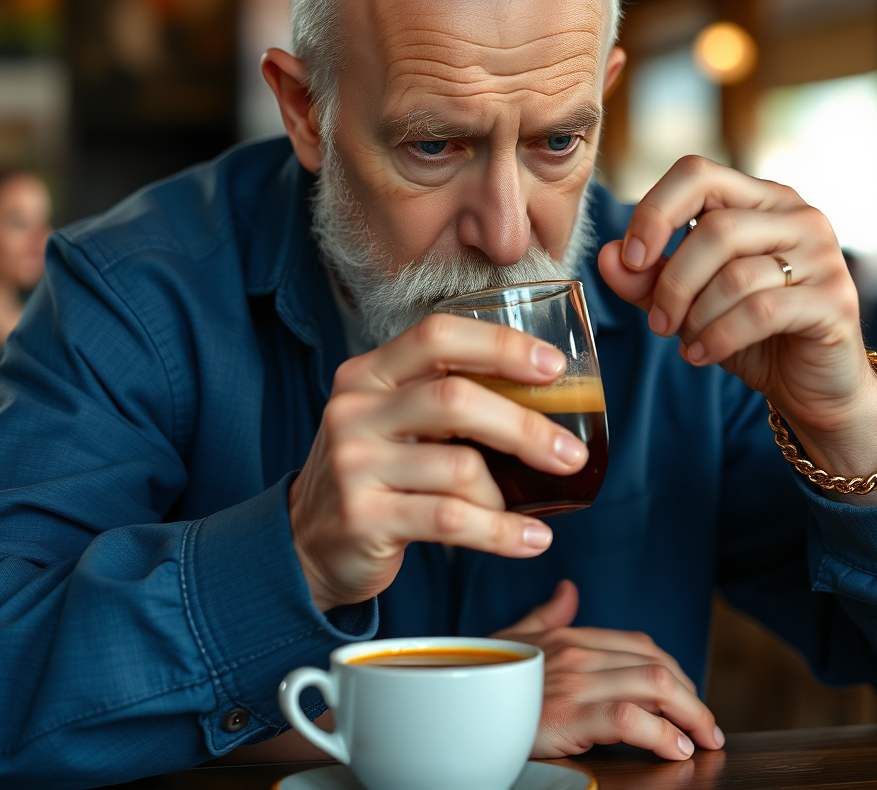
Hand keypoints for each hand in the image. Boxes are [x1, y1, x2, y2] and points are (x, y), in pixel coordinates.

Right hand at [287, 314, 590, 612]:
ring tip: (524, 510)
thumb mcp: (394, 420)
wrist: (306, 541)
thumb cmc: (375, 471)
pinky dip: (502, 533)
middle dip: (525, 426)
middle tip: (570, 454)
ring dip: (507, 495)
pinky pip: (452, 522)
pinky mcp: (363, 517)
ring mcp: (354, 463)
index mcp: (369, 372)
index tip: (554, 366)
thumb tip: (546, 397)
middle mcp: (356, 409)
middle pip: (456, 399)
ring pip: (460, 468)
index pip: (438, 336)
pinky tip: (531, 540)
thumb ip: (446, 398)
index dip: (501, 345)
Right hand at [496, 581, 723, 759]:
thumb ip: (546, 615)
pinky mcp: (571, 712)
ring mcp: (575, 679)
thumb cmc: (483, 676)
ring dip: (690, 716)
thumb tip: (569, 590)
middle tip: (706, 727)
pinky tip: (675, 750)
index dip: (674, 672)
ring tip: (701, 740)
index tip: (689, 699)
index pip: (640, 645)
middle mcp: (577, 651)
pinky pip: (632, 717)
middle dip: (692, 698)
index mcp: (569, 635)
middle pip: (657, 665)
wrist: (454, 704)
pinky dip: (663, 735)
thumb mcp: (515, 641)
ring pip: (655, 685)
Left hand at [597, 156, 876, 496]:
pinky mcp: (836, 300)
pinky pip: (762, 310)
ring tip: (686, 341)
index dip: (654, 211)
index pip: (697, 174)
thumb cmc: (746, 331)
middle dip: (673, 282)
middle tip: (658, 323)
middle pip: (715, 228)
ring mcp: (824, 255)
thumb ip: (646, 278)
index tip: (630, 258)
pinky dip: (720, 336)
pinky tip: (702, 354)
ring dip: (697, 316)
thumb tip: (607, 256)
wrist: (809, 384)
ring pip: (737, 273)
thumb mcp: (686, 302)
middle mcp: (798, 215)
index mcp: (760, 199)